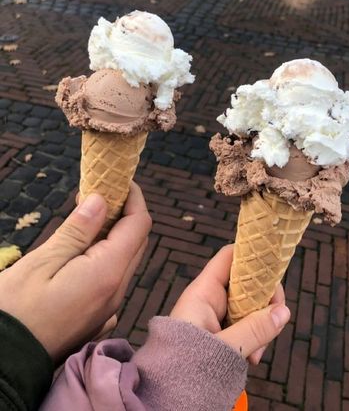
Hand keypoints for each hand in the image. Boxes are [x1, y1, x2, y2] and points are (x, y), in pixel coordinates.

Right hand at [0, 182, 150, 362]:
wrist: (5, 364)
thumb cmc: (16, 311)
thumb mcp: (43, 262)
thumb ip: (77, 230)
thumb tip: (102, 199)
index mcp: (108, 273)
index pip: (139, 224)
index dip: (133, 197)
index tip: (117, 180)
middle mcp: (116, 291)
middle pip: (137, 241)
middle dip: (125, 212)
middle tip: (98, 194)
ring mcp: (109, 308)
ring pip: (126, 260)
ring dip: (115, 235)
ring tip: (87, 218)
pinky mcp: (98, 318)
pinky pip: (114, 280)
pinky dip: (107, 257)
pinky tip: (83, 251)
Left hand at [170, 245, 289, 364]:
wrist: (164, 399)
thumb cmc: (184, 370)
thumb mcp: (224, 349)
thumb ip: (255, 329)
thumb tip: (284, 311)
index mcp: (203, 293)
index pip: (230, 257)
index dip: (253, 255)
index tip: (275, 270)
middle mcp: (208, 300)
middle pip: (246, 283)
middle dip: (263, 302)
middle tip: (272, 324)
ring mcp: (214, 317)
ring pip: (247, 307)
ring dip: (259, 326)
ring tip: (256, 354)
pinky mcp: (218, 335)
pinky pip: (243, 327)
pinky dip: (252, 339)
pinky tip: (252, 358)